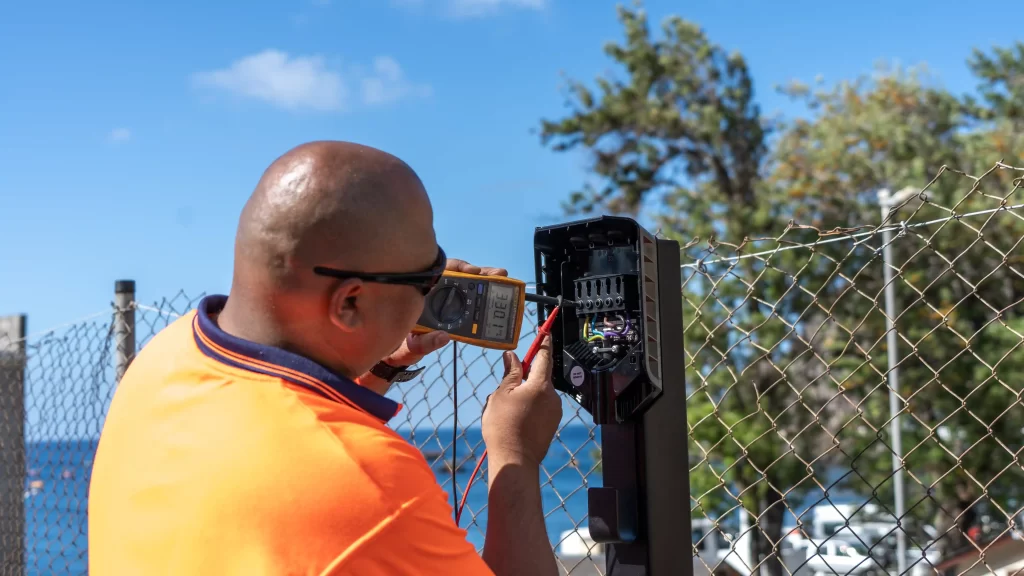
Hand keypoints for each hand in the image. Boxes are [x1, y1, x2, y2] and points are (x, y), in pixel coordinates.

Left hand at [379, 258, 508, 367]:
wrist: (400, 355)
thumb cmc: (404, 346)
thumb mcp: (413, 345)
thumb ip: (426, 342)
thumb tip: (445, 337)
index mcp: (423, 294)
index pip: (442, 273)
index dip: (459, 268)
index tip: (472, 271)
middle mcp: (436, 295)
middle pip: (460, 277)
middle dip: (480, 273)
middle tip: (498, 274)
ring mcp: (447, 303)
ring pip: (469, 287)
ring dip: (487, 282)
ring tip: (502, 279)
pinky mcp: (455, 313)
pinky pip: (471, 302)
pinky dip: (485, 298)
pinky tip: (498, 297)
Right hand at [481, 335, 561, 466]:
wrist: (515, 460)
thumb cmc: (504, 427)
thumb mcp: (501, 395)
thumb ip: (509, 374)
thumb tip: (512, 357)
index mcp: (540, 385)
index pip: (543, 356)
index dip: (543, 342)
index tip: (545, 332)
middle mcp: (552, 396)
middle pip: (538, 377)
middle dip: (523, 379)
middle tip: (504, 391)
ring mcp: (554, 411)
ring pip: (537, 394)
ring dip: (524, 396)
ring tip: (506, 413)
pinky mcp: (552, 424)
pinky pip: (540, 408)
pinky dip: (529, 409)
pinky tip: (514, 421)